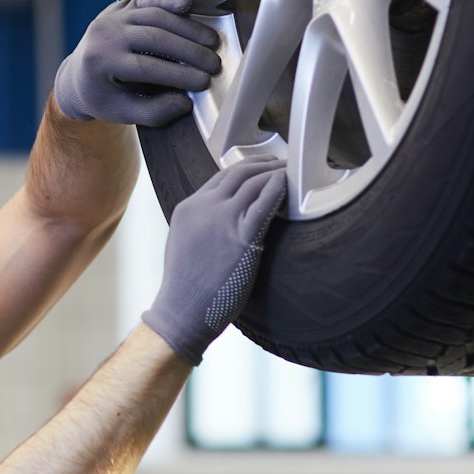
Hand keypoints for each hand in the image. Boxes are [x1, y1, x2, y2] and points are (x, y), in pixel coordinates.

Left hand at [52, 0, 221, 126]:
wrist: (77, 75)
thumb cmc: (101, 96)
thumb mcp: (122, 113)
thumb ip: (153, 112)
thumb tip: (185, 103)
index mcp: (100, 62)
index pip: (146, 68)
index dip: (178, 75)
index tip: (203, 82)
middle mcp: (104, 34)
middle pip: (154, 38)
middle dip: (188, 51)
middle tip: (213, 63)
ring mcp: (112, 16)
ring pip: (156, 16)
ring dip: (188, 28)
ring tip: (211, 42)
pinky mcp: (122, 6)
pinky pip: (149, 1)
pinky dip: (170, 0)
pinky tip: (189, 3)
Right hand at [142, 156, 286, 363]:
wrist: (183, 310)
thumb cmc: (186, 286)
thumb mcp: (184, 243)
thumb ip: (201, 224)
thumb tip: (224, 218)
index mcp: (188, 208)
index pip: (220, 177)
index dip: (244, 168)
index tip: (260, 168)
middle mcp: (204, 208)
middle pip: (237, 172)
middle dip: (262, 164)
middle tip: (280, 164)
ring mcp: (223, 220)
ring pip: (252, 182)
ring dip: (274, 172)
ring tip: (289, 172)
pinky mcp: (242, 237)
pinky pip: (264, 203)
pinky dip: (277, 189)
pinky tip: (288, 186)